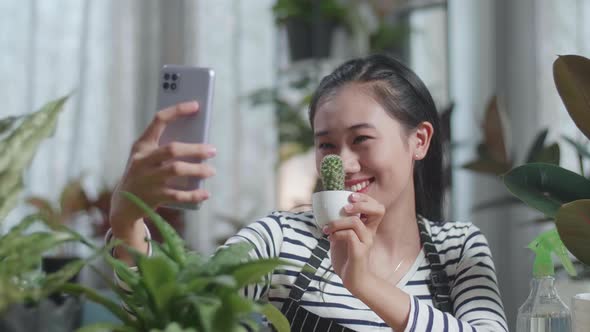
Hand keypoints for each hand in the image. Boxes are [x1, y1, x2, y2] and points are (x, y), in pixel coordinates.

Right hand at [110, 101, 216, 233]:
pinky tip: (205, 193)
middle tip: (213, 150)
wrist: (123, 205)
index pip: (158, 121)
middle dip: (195, 149)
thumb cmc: (143, 175)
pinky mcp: (152, 197)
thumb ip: (165, 148)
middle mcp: (142, 160)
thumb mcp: (147, 158)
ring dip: (198, 170)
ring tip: (211, 171)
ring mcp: (147, 179)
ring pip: (177, 170)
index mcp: (141, 146)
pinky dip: (194, 194)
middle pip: (172, 149)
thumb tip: (199, 143)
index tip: (195, 105)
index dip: (177, 111)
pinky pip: (178, 195)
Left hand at [322, 193, 384, 292]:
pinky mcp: (360, 252)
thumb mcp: (341, 238)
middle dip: (362, 203)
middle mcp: (370, 233)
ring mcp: (366, 242)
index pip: (376, 206)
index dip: (366, 198)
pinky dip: (337, 233)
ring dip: (338, 222)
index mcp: (367, 228)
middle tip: (345, 207)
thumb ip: (339, 225)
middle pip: (379, 209)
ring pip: (356, 222)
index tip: (350, 197)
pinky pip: (349, 235)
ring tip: (328, 228)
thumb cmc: (347, 259)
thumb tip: (326, 212)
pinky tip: (331, 238)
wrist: (353, 281)